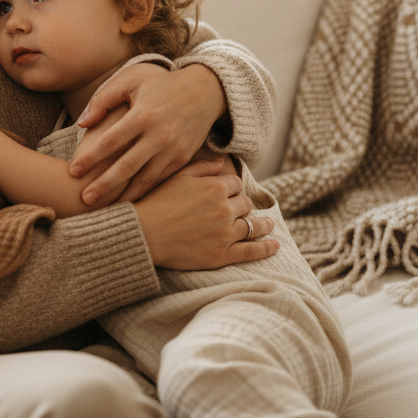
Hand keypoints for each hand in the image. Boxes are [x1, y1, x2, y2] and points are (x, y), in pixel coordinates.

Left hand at [71, 63, 226, 204]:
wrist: (205, 91)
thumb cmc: (161, 85)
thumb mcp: (131, 81)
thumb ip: (103, 100)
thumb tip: (82, 124)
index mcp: (143, 115)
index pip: (110, 141)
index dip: (90, 158)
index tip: (73, 171)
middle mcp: (159, 135)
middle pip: (126, 166)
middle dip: (104, 185)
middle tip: (84, 199)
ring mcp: (173, 149)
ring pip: (145, 179)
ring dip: (124, 195)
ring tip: (106, 208)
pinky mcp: (183, 158)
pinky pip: (160, 179)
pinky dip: (145, 191)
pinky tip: (130, 200)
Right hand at [133, 158, 277, 269]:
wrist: (143, 234)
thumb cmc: (156, 203)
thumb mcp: (178, 176)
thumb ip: (203, 167)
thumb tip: (222, 162)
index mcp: (215, 187)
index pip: (235, 184)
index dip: (232, 189)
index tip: (230, 193)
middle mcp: (224, 209)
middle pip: (245, 204)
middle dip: (244, 205)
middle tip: (243, 209)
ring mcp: (225, 233)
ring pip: (253, 226)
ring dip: (262, 224)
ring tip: (268, 225)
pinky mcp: (222, 255)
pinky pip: (251, 251)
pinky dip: (266, 248)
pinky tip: (275, 245)